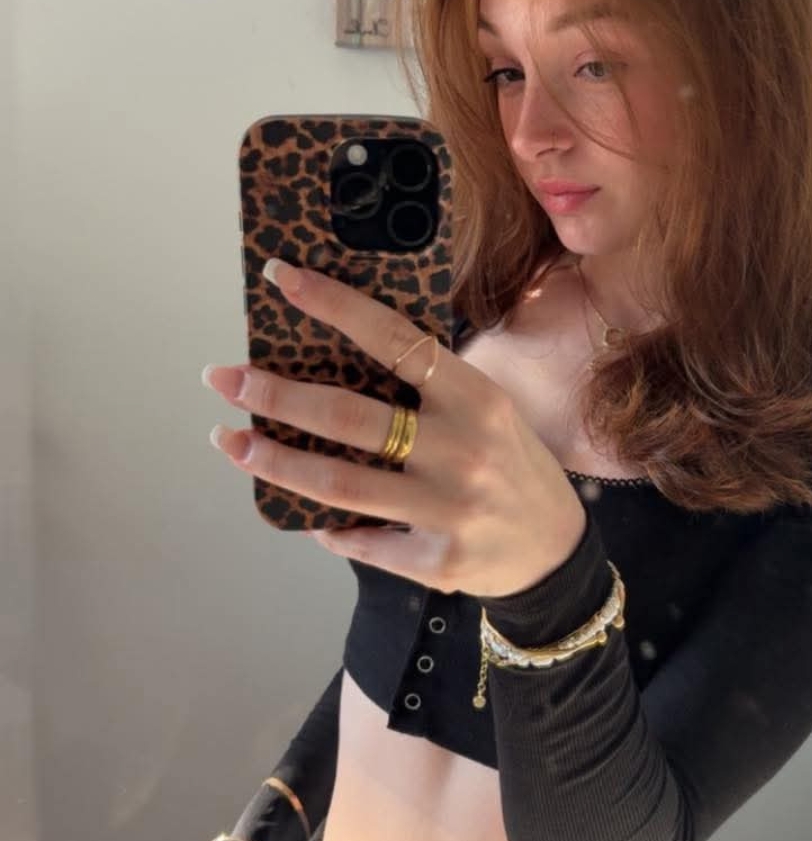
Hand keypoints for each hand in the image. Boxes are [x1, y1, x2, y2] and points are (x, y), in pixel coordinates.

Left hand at [202, 255, 586, 601]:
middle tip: (226, 379)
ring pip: (340, 483)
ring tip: (230, 441)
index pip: (396, 340)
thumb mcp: (487, 411)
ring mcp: (450, 508)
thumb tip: (333, 360)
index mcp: (477, 398)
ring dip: (275, 461)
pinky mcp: (439, 561)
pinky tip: (307, 518)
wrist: (556, 552)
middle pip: (349, 416)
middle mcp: (463, 450)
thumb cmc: (510, 465)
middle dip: (277, 396)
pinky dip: (330, 530)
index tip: (285, 279)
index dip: (336, 307)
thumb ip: (428, 389)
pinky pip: (364, 541)